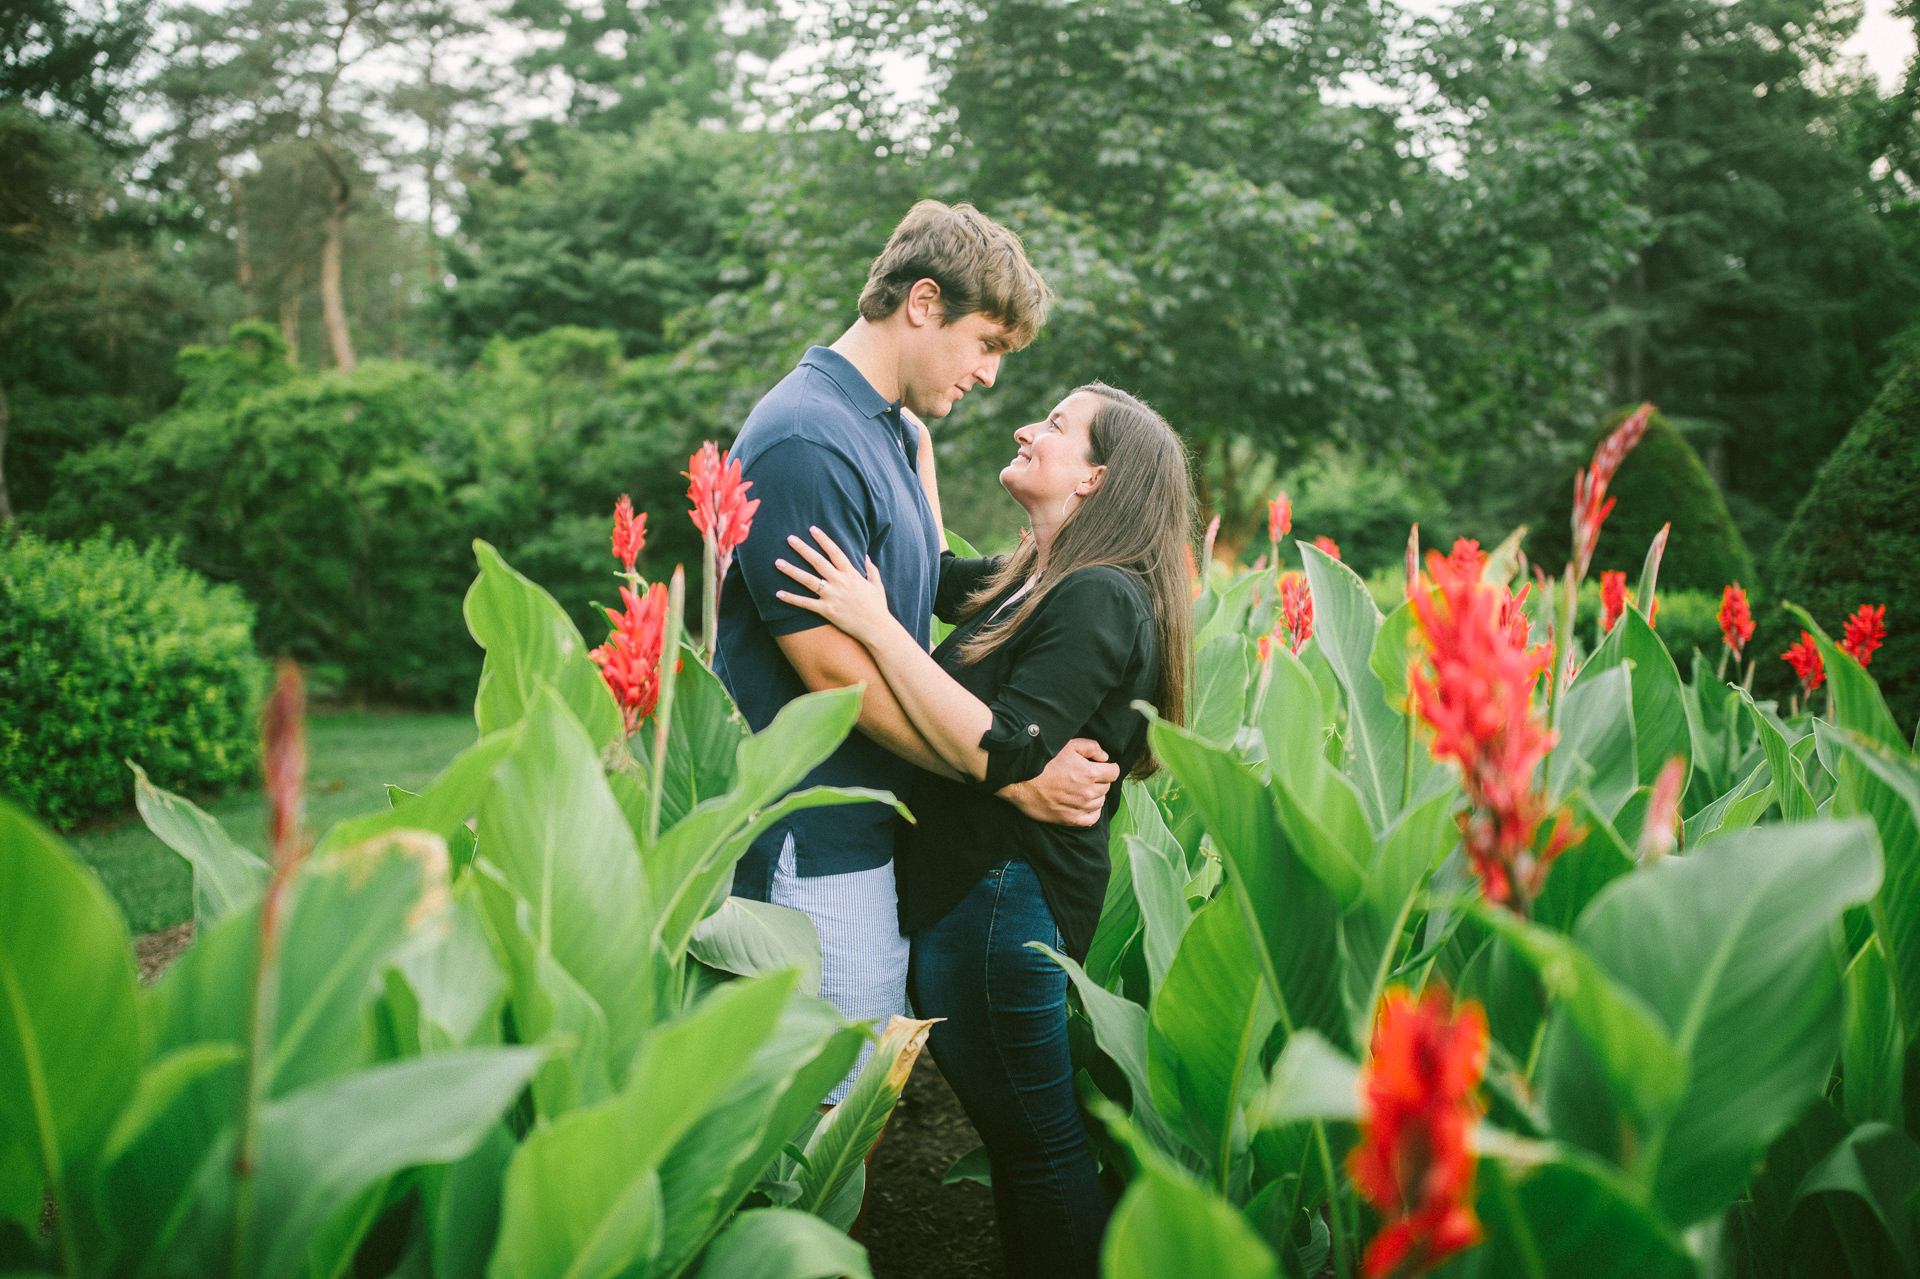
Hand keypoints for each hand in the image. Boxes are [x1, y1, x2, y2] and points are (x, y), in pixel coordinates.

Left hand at [774, 526, 891, 645]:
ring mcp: (832, 596)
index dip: (823, 540)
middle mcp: (840, 582)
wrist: (877, 628)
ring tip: (777, 562)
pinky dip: (792, 598)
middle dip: (803, 549)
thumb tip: (866, 556)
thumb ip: (871, 569)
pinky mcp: (827, 610)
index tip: (812, 529)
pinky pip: (806, 603)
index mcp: (851, 574)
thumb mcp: (876, 585)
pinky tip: (778, 593)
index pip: (835, 552)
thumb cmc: (878, 607)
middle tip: (789, 538)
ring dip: (792, 570)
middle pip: (818, 562)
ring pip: (808, 580)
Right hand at [997, 738, 1119, 826]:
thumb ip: (1092, 748)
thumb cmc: (1042, 760)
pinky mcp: (1069, 819)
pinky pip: (1091, 819)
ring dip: (1095, 795)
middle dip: (1100, 780)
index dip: (1108, 767)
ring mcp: (1079, 807)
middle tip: (1086, 775)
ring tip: (1082, 788)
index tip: (1101, 766)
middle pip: (1106, 787)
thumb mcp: (1068, 745)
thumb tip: (1105, 757)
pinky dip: (1092, 812)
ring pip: (1100, 802)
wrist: (1019, 779)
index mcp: (1089, 773)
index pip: (1114, 772)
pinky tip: (1085, 805)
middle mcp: (1087, 792)